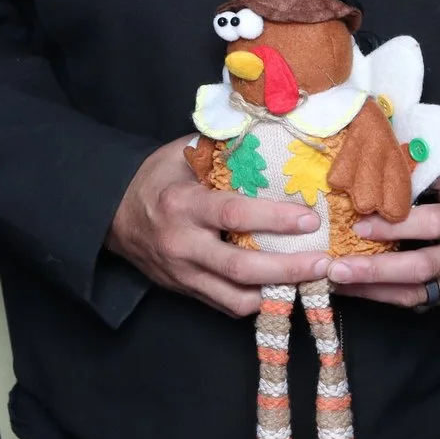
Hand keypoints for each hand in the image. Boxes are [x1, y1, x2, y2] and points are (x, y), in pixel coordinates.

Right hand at [107, 139, 331, 316]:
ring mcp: (184, 275)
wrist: (114, 215)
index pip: (234, 214)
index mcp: (183, 204)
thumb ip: (222, 148)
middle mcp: (183, 245)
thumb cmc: (156, 178)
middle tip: (325, 263)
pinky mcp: (187, 292)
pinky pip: (227, 306)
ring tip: (314, 281)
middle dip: (288, 268)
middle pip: (241, 267)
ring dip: (279, 293)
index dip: (275, 218)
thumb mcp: (182, 154)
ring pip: (236, 298)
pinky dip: (259, 301)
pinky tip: (285, 289)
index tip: (310, 218)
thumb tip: (270, 132)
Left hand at [328, 159, 439, 308]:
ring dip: (375, 292)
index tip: (358, 224)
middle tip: (336, 268)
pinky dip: (390, 297)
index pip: (433, 224)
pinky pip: (424, 302)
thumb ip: (426, 174)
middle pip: (422, 268)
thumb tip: (380, 170)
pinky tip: (362, 290)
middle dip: (375, 271)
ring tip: (338, 284)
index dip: (395, 226)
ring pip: (420, 294)